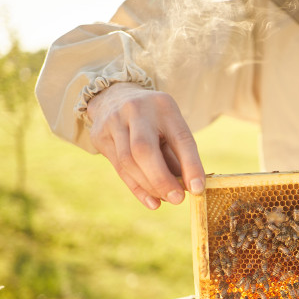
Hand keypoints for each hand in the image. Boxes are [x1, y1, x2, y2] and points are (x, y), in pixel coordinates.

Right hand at [87, 82, 204, 208]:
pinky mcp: (100, 136)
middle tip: (178, 199)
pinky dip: (137, 188)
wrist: (115, 96)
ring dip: (149, 186)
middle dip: (161, 179)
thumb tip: (189, 188)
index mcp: (164, 106)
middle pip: (144, 150)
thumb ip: (178, 155)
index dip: (190, 165)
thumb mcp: (171, 126)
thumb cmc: (154, 119)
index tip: (198, 188)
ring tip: (166, 199)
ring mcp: (114, 122)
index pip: (180, 138)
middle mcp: (136, 110)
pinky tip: (152, 202)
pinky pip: (119, 168)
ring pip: (128, 161)